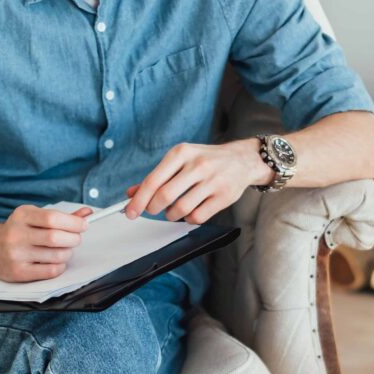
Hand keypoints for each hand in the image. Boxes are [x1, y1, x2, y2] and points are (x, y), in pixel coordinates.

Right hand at [0, 204, 91, 281]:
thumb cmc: (20, 231)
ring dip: (68, 253)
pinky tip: (55, 261)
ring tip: (63, 250)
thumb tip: (88, 214)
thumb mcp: (36, 217)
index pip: (52, 218)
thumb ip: (62, 216)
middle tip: (75, 239)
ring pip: (57, 255)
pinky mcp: (18, 272)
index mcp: (22, 215)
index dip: (74, 222)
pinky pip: (51, 271)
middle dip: (74, 239)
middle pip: (56, 237)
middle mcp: (16, 234)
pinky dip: (60, 266)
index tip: (83, 225)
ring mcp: (15, 254)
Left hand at [123, 139, 274, 224]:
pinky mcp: (224, 197)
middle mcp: (197, 165)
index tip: (130, 212)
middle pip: (165, 196)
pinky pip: (198, 217)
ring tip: (173, 211)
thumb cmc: (206, 160)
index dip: (139, 200)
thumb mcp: (181, 160)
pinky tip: (190, 212)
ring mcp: (212, 181)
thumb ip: (157, 176)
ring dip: (171, 215)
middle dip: (153, 208)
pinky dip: (189, 219)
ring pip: (181, 209)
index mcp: (182, 153)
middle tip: (153, 210)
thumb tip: (131, 193)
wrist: (243, 159)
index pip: (153, 180)